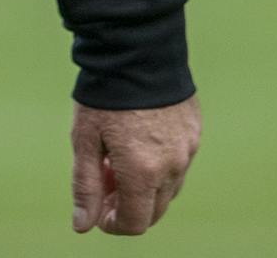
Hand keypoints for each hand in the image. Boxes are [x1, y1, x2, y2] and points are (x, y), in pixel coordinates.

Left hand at [71, 95, 200, 234]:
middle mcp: (172, 166)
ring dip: (143, 186)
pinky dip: (158, 166)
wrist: (136, 53)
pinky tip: (135, 144)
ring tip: (115, 160)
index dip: (113, 224)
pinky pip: (178, 163)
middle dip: (126, 206)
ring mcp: (188, 150)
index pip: (135, 221)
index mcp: (143, 171)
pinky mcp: (194, 134)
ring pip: (168, 187)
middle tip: (102, 185)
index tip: (97, 213)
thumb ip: (86, 185)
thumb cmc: (103, 96)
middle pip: (154, 209)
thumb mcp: (85, 141)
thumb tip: (82, 224)